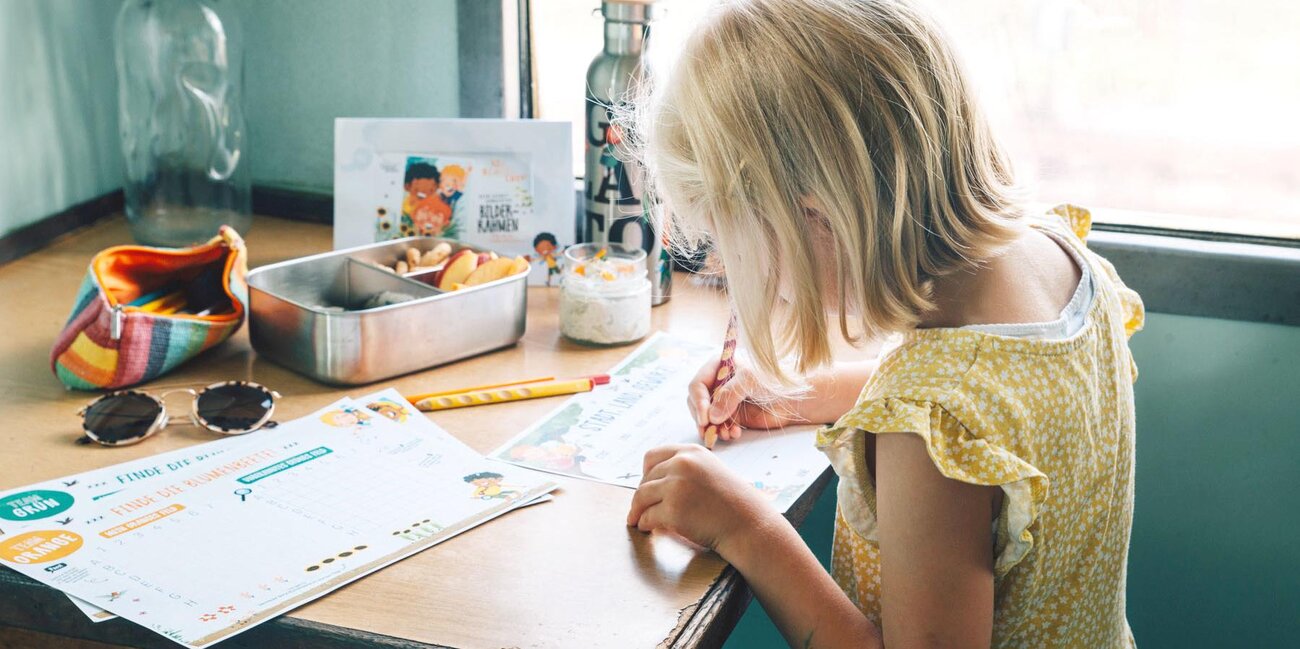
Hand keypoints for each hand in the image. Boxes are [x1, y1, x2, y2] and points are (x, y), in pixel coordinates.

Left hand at [626, 444, 774, 555]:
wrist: (749, 524)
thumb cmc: (733, 503)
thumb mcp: (711, 471)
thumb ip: (687, 469)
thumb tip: (655, 480)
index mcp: (691, 452)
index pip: (652, 456)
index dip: (646, 473)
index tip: (646, 486)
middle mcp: (682, 464)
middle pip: (645, 478)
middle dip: (642, 494)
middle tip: (641, 507)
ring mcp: (676, 486)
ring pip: (641, 496)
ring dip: (637, 510)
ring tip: (637, 519)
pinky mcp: (673, 510)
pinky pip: (647, 517)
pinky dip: (644, 524)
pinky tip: (649, 528)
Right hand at [687, 356, 803, 442]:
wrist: (794, 398)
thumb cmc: (773, 380)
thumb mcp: (749, 380)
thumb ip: (729, 396)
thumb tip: (711, 417)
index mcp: (718, 366)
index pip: (697, 385)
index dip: (699, 402)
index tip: (705, 419)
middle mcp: (718, 382)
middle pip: (698, 402)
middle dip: (703, 418)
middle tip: (710, 431)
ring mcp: (724, 400)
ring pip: (707, 417)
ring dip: (713, 428)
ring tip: (727, 435)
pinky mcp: (731, 415)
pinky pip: (719, 426)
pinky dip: (724, 432)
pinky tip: (735, 434)